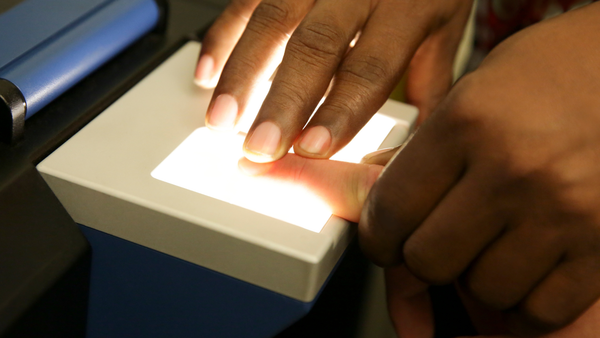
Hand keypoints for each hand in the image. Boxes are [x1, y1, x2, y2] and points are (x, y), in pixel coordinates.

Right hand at [199, 0, 472, 162]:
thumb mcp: (445, 29)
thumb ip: (429, 84)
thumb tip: (413, 145)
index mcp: (409, 5)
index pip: (371, 65)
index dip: (339, 110)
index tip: (312, 148)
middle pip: (315, 46)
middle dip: (283, 101)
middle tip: (261, 146)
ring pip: (272, 19)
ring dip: (241, 73)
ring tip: (223, 121)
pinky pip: (245, 0)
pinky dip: (221, 37)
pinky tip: (207, 75)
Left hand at [359, 3, 599, 334]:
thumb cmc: (551, 75)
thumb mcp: (473, 91)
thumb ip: (417, 151)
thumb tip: (359, 192)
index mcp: (467, 122)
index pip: (390, 211)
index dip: (377, 236)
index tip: (384, 239)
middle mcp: (513, 168)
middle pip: (428, 260)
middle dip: (424, 257)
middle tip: (439, 238)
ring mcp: (564, 210)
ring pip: (484, 289)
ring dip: (478, 275)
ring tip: (493, 240)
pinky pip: (541, 309)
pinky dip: (526, 299)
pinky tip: (528, 262)